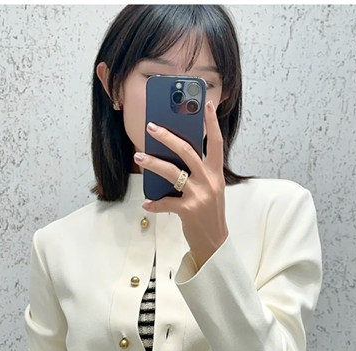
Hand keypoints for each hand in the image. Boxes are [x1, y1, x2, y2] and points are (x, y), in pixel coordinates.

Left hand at [135, 100, 228, 268]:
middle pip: (187, 151)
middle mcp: (209, 180)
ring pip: (172, 171)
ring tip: (139, 156)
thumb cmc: (208, 213)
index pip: (216, 143)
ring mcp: (199, 195)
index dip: (212, 123)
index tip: (206, 105)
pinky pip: (166, 202)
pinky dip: (154, 202)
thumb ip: (197, 174)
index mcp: (216, 173)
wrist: (214, 241)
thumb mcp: (209, 190)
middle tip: (151, 127)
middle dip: (167, 137)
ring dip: (152, 162)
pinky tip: (147, 203)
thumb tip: (172, 159)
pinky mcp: (188, 210)